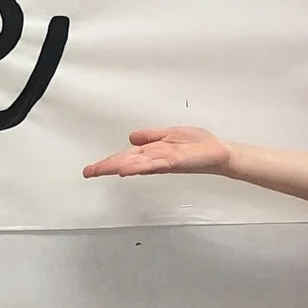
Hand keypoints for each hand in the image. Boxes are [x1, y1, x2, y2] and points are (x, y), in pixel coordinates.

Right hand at [83, 126, 232, 178]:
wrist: (220, 154)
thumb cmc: (199, 146)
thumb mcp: (170, 134)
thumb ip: (151, 136)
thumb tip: (131, 137)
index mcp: (153, 152)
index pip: (126, 156)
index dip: (108, 162)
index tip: (91, 169)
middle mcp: (155, 158)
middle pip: (126, 162)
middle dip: (107, 167)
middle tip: (88, 173)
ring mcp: (164, 161)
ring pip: (136, 164)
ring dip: (118, 167)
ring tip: (101, 170)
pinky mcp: (175, 162)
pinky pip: (154, 163)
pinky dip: (140, 166)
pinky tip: (128, 168)